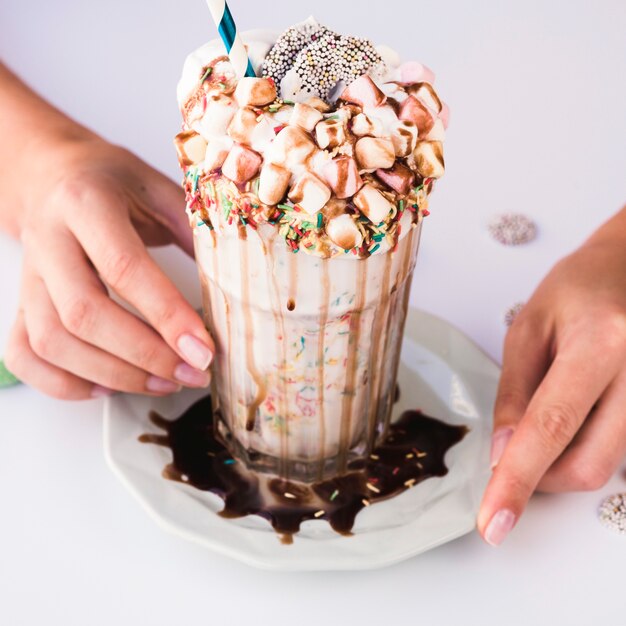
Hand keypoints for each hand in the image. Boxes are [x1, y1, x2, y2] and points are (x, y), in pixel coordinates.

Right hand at [4, 135, 213, 398]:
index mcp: (86, 203)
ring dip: (113, 374)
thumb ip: (194, 231)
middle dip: (145, 355)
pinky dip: (63, 383)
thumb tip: (234, 286)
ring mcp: (29, 276)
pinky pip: (25, 354)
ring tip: (164, 382)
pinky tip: (108, 386)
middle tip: (192, 373)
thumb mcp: (159, 189)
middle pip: (84, 314)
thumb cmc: (111, 182)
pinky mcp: (21, 302)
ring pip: (53, 341)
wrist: (51, 174)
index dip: (166, 315)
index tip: (203, 350)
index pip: (124, 268)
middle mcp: (48, 240)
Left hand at [477, 209, 625, 544]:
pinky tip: (574, 420)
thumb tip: (502, 454)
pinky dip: (587, 450)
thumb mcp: (529, 328)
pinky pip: (622, 450)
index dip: (518, 479)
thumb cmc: (576, 289)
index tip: (493, 523)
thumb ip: (515, 392)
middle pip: (590, 464)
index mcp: (601, 343)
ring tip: (542, 428)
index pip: (551, 426)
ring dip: (562, 465)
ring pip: (609, 467)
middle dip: (540, 480)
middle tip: (510, 462)